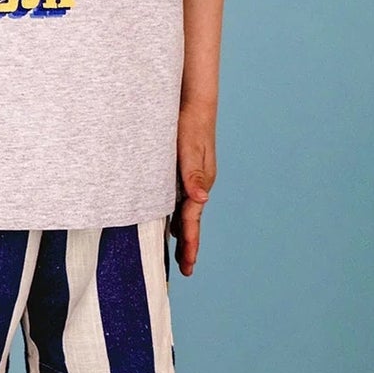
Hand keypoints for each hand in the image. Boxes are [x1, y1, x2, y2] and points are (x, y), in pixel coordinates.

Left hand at [170, 106, 216, 275]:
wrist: (193, 102)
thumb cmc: (189, 124)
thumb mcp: (189, 148)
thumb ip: (193, 174)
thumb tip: (201, 199)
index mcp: (201, 183)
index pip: (193, 220)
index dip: (190, 244)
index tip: (187, 266)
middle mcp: (198, 185)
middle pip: (192, 221)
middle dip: (189, 246)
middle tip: (185, 270)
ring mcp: (192, 179)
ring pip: (187, 213)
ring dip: (184, 233)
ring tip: (180, 256)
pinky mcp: (184, 172)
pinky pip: (180, 201)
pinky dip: (178, 217)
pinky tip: (172, 224)